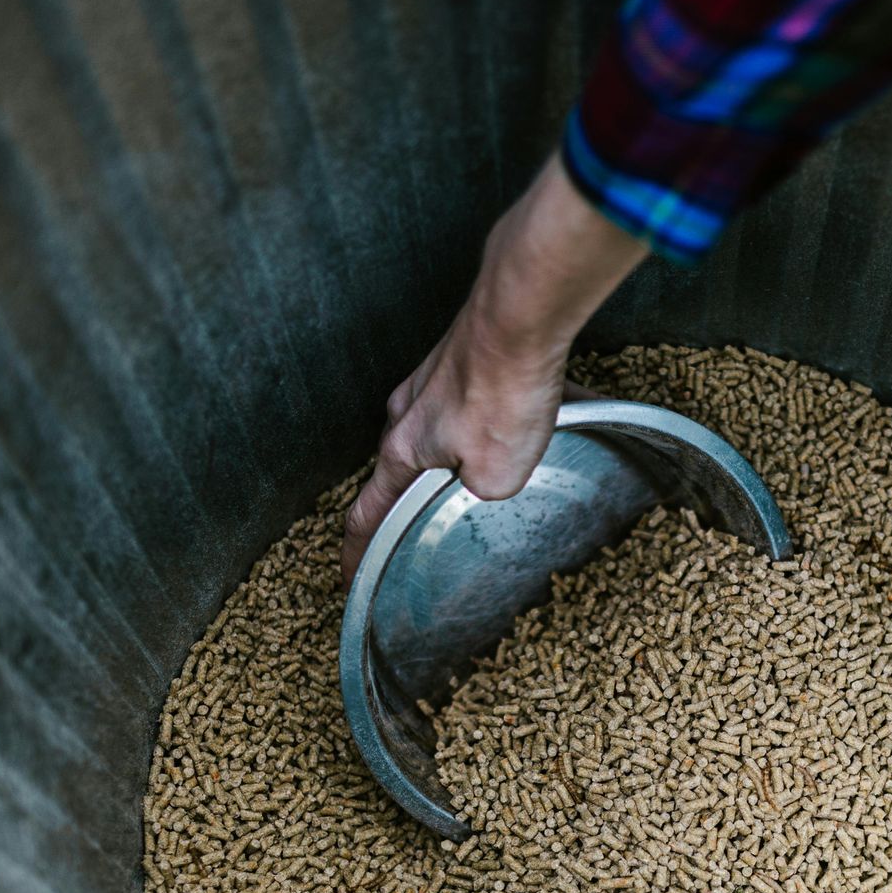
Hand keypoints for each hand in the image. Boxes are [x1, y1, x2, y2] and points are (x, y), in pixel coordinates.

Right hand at [341, 153, 647, 581]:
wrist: (520, 318)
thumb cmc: (503, 392)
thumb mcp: (497, 481)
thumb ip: (482, 494)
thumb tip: (485, 484)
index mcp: (401, 450)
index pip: (369, 513)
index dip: (359, 551)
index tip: (348, 574)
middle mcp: (406, 412)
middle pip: (406, 465)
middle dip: (425, 490)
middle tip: (439, 513)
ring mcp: (431, 380)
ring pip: (445, 429)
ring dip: (473, 447)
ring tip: (512, 458)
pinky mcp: (462, 358)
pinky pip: (477, 399)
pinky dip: (503, 415)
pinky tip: (542, 416)